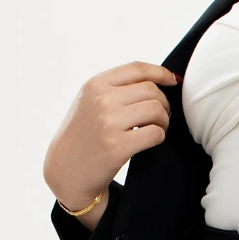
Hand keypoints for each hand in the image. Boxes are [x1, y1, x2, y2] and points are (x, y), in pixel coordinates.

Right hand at [43, 62, 179, 222]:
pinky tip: (151, 140)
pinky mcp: (117, 146)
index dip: (161, 73)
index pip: (137, 69)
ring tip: (156, 128)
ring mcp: (109, 123)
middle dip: (163, 104)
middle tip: (160, 117)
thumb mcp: (89, 101)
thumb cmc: (83, 135)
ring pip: (156, 110)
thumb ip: (116, 87)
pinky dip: (159, 137)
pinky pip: (155, 133)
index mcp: (95, 84)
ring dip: (163, 121)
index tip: (173, 81)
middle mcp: (101, 100)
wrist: (65, 170)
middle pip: (151, 90)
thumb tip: (159, 78)